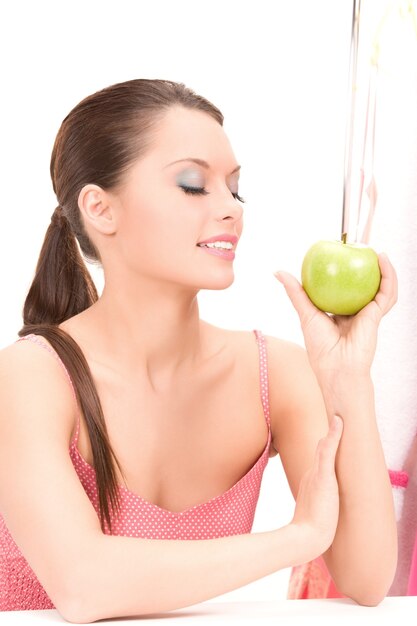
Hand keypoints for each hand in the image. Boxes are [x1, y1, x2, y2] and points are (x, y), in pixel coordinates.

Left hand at [274, 253, 397, 378]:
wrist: (337, 368)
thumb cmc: (320, 346)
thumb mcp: (305, 313)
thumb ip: (296, 292)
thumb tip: (278, 271)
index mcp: (338, 311)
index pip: (343, 286)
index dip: (344, 270)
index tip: (340, 253)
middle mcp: (355, 310)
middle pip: (364, 284)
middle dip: (366, 266)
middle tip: (361, 247)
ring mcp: (367, 312)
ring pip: (380, 286)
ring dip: (382, 268)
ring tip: (376, 251)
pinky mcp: (377, 314)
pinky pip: (386, 292)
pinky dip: (388, 276)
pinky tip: (383, 260)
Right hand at [291, 415, 342, 555]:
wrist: (307, 538)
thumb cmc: (311, 531)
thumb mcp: (313, 516)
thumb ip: (314, 510)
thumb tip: (315, 515)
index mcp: (310, 481)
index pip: (319, 460)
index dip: (325, 448)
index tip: (329, 437)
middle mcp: (311, 474)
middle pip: (320, 449)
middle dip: (328, 436)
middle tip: (336, 418)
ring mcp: (316, 474)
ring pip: (324, 446)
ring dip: (332, 431)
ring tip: (339, 416)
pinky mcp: (323, 476)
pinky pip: (329, 449)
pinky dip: (334, 435)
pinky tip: (339, 422)